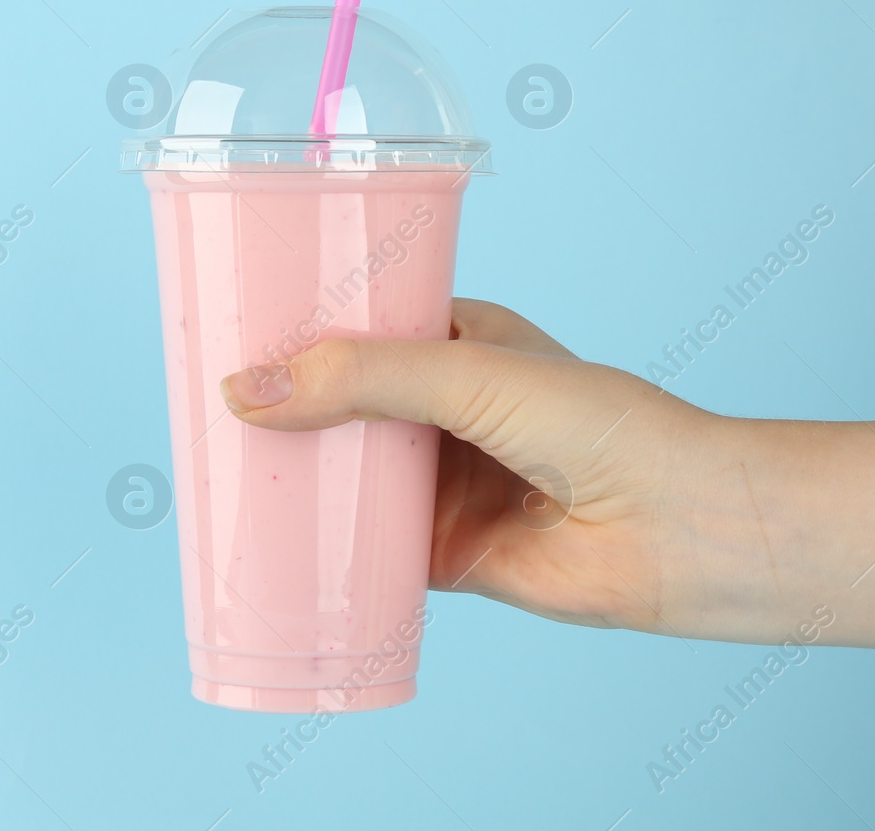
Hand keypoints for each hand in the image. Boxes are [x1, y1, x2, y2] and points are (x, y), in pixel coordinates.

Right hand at [218, 298, 709, 634]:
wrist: (673, 528)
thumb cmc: (597, 423)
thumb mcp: (467, 373)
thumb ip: (362, 378)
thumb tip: (248, 391)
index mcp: (457, 341)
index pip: (359, 325)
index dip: (298, 329)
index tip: (228, 329)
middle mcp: (445, 408)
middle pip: (340, 405)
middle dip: (283, 408)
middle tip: (202, 406)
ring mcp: (442, 480)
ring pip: (346, 475)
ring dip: (294, 477)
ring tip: (213, 468)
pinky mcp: (443, 550)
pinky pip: (364, 548)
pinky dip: (320, 548)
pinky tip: (263, 544)